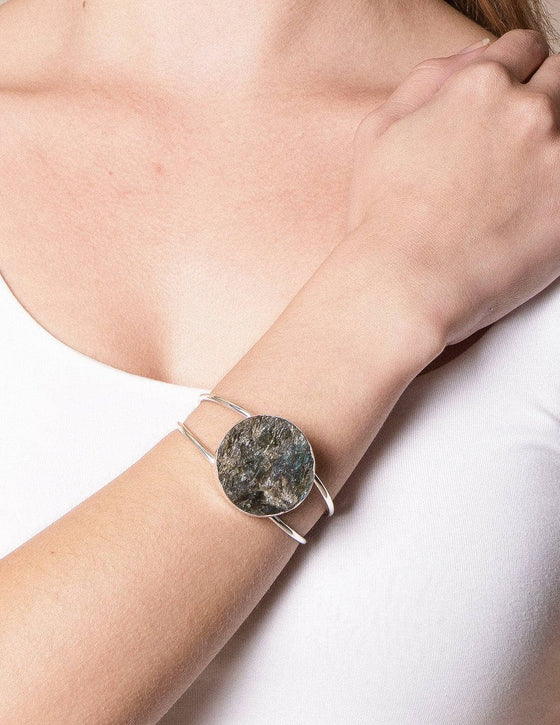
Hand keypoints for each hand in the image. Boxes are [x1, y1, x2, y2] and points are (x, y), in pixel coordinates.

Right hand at [347, 29, 559, 345]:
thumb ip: (429, 79)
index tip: (509, 99)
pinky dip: (556, 186)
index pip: (523, 50)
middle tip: (512, 145)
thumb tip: (478, 53)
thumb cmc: (384, 219)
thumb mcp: (380, 131)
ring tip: (518, 181)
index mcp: (478, 87)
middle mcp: (527, 112)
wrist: (405, 287)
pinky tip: (529, 208)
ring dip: (550, 143)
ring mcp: (558, 158)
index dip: (513, 73)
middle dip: (539, 101)